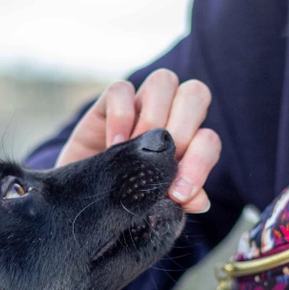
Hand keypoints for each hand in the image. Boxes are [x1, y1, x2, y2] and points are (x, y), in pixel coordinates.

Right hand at [56, 69, 220, 213]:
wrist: (80, 200)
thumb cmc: (124, 201)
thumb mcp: (152, 209)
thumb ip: (178, 203)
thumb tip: (201, 201)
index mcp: (188, 144)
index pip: (208, 140)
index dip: (200, 163)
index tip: (178, 194)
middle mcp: (170, 117)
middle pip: (195, 94)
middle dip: (183, 129)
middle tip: (160, 163)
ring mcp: (141, 105)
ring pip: (164, 80)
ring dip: (154, 118)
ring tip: (136, 151)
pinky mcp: (109, 102)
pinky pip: (122, 89)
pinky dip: (121, 116)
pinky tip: (113, 146)